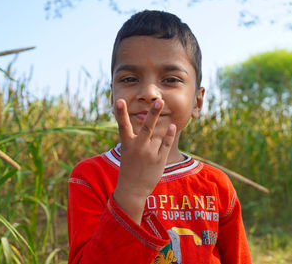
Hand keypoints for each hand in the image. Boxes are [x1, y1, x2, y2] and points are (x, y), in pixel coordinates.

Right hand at [113, 98, 175, 223]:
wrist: (132, 190)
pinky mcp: (159, 160)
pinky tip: (171, 126)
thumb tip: (146, 123)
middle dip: (153, 114)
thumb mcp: (128, 152)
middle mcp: (138, 147)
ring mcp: (150, 153)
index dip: (121, 113)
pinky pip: (166, 143)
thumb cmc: (129, 167)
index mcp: (127, 144)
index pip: (123, 125)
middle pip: (147, 127)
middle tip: (159, 101)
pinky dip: (169, 134)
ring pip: (157, 135)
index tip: (120, 100)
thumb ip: (135, 138)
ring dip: (159, 125)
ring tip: (160, 109)